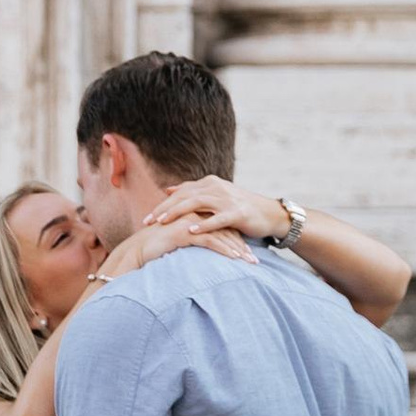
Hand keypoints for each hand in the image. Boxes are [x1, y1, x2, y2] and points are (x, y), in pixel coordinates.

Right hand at [97, 201, 254, 277]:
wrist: (136, 250)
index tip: (247, 252)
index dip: (235, 239)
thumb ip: (190, 241)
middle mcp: (193, 214)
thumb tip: (203, 251)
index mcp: (193, 214)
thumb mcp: (177, 243)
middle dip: (242, 245)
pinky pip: (211, 241)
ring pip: (221, 235)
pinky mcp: (185, 231)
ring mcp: (190, 221)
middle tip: (255, 259)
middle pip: (225, 229)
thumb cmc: (154, 250)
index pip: (220, 226)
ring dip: (238, 250)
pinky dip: (226, 250)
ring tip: (251, 262)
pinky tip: (236, 260)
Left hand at [142, 175, 291, 245]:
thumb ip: (192, 192)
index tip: (145, 218)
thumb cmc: (240, 208)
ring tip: (162, 224)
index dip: (162, 205)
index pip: (180, 193)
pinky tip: (190, 231)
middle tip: (146, 222)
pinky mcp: (237, 213)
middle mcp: (216, 188)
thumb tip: (168, 189)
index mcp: (209, 184)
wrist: (270, 213)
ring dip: (177, 214)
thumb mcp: (215, 197)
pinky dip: (203, 224)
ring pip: (196, 204)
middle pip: (184, 197)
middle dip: (163, 209)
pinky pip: (217, 218)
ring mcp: (227, 199)